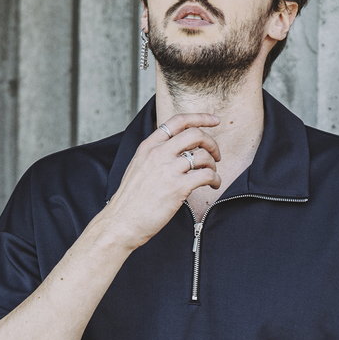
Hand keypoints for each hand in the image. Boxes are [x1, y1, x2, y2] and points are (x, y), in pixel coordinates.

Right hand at [102, 113, 221, 249]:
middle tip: (216, 155)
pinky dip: (215, 179)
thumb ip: (155, 154)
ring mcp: (168, 170)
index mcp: (149, 146)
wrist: (121, 221)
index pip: (178, 121)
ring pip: (203, 156)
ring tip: (211, 175)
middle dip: (211, 143)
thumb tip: (178, 150)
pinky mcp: (178, 188)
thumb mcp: (138, 166)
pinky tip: (213, 185)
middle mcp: (159, 154)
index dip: (200, 118)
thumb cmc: (130, 199)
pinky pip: (206, 175)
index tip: (214, 121)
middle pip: (195, 134)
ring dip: (213, 165)